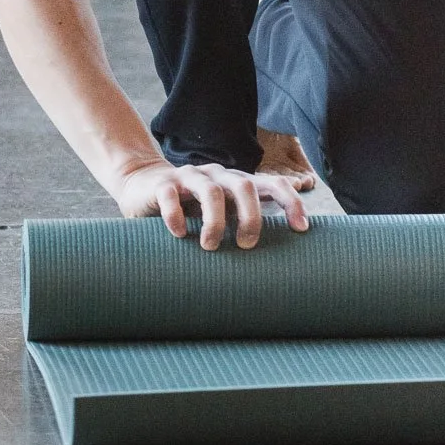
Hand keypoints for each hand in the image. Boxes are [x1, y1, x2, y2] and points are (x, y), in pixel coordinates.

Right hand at [115, 159, 309, 249]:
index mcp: (237, 183)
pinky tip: (179, 235)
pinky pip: (171, 196)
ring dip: (215, 220)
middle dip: (250, 217)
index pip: (273, 184)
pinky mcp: (163, 184)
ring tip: (210, 246)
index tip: (301, 229)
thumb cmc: (191, 208)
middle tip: (246, 245)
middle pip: (244, 186)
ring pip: (211, 191)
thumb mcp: (221, 214)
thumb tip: (276, 268)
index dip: (291, 203)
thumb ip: (240, 226)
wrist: (143, 184)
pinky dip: (176, 216)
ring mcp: (191, 177)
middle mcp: (218, 175)